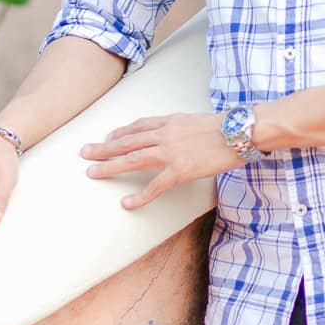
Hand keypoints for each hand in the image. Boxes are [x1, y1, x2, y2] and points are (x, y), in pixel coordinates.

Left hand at [80, 113, 242, 210]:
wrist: (240, 131)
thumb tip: (176, 134)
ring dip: (110, 165)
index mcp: (169, 121)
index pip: (138, 126)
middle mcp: (165, 134)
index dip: (120, 132)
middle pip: (127, 140)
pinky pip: (155, 186)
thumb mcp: (196, 120)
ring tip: (92, 172)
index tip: (107, 137)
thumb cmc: (225, 126)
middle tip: (84, 152)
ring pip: (133, 158)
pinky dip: (139, 196)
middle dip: (103, 147)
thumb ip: (181, 127)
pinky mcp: (180, 170)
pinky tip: (126, 204)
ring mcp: (170, 152)